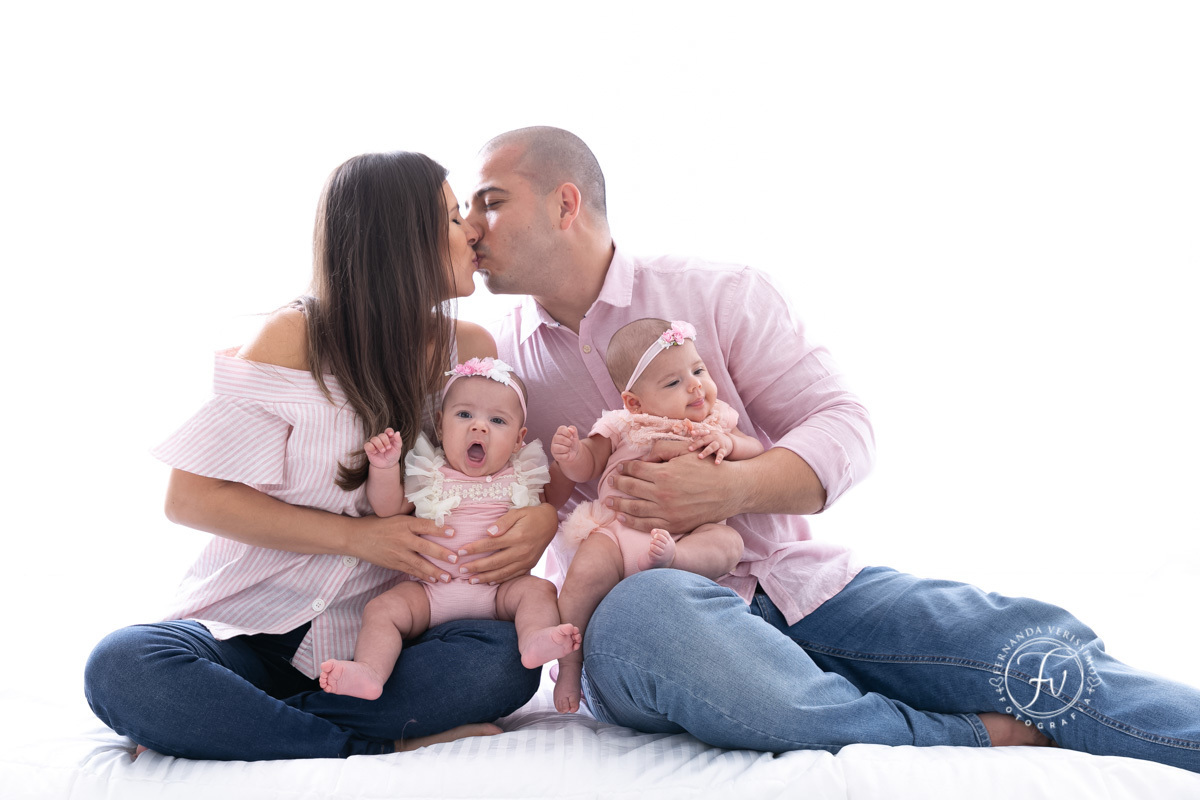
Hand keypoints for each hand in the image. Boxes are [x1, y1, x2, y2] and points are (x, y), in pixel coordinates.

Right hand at [354, 513, 458, 584]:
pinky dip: (422, 575)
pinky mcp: (394, 563)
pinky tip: (433, 580)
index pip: (425, 525)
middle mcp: (402, 538)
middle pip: (425, 546)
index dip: (440, 529)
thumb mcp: (396, 517)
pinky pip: (411, 571)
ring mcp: (398, 553)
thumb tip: (435, 520)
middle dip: (441, 554)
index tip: (453, 533)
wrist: (357, 537)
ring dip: (435, 571)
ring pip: (419, 563)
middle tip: (455, 559)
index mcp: (404, 523)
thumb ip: (413, 521)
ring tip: (447, 578)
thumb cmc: (379, 524)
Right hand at [364, 428, 402, 469]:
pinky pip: (367, 445)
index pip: (388, 430)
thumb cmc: (392, 455)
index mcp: (389, 437)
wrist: (387, 465)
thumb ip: (398, 440)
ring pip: (374, 439)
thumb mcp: (398, 448)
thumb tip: (397, 432)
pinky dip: (371, 447)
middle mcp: (381, 439)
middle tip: (388, 448)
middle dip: (385, 441)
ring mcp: (374, 443)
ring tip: (383, 451)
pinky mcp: (369, 448)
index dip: (389, 431)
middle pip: (381, 435)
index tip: (391, 435)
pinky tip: (375, 452)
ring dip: (379, 445)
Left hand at [455, 503, 557, 584]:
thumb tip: (488, 532)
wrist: (550, 522)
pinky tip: (489, 582)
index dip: (474, 549)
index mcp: (517, 536)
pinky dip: (500, 580)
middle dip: (476, 567)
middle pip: (494, 562)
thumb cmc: (531, 515)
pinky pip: (512, 575)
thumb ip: (503, 522)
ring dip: (485, 578)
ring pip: (502, 572)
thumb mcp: (517, 512)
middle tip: (461, 570)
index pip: (490, 544)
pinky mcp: (530, 565)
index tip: (460, 552)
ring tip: (471, 580)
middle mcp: (522, 551)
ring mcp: (526, 560)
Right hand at [551, 425, 581, 465]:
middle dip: (569, 442)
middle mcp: (555, 439)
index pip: (561, 429)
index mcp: (559, 432)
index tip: (571, 436)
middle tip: (570, 444)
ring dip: (567, 449)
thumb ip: (573, 429)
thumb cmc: (573, 442)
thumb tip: (570, 429)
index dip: (568, 432)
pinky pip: (562, 456)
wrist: (574, 452)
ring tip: (568, 449)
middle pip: (561, 439)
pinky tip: (567, 454)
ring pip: (560, 448)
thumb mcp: (575, 435)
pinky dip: (567, 455)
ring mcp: (554, 448)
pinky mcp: (556, 456)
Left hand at [606, 452, 738, 533]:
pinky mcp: (674, 524)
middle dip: (617, 484)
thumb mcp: (686, 451)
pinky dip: (631, 522)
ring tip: (608, 502)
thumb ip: (663, 450)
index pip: (635, 469)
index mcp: (664, 473)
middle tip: (609, 482)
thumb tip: (644, 458)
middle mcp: (662, 493)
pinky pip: (646, 525)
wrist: (730, 490)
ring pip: (634, 508)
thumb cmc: (708, 467)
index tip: (619, 468)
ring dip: (618, 505)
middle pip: (631, 487)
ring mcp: (667, 511)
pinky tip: (622, 518)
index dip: (625, 468)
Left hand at [689, 432, 733, 463]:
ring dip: (706, 452)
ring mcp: (719, 443)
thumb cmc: (713, 440)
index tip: (691, 433)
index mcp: (709, 433)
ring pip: (712, 447)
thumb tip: (686, 441)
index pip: (702, 432)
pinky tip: (716, 463)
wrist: (729, 442)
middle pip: (705, 440)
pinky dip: (719, 458)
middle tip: (690, 449)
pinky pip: (721, 454)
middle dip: (697, 444)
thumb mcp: (708, 436)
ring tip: (700, 457)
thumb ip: (699, 438)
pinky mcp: (724, 450)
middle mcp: (714, 437)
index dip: (697, 432)